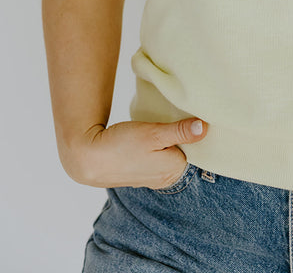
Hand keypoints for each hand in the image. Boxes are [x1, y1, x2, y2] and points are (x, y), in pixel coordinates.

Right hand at [62, 118, 208, 188]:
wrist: (87, 158)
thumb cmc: (121, 146)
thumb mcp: (154, 134)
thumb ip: (180, 132)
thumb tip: (205, 127)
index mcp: (174, 169)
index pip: (196, 147)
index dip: (194, 129)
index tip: (192, 114)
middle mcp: (166, 177)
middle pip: (184, 150)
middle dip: (181, 135)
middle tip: (174, 115)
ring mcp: (153, 176)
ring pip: (169, 152)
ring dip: (167, 139)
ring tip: (159, 125)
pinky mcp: (141, 172)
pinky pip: (157, 156)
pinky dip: (156, 145)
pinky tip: (149, 135)